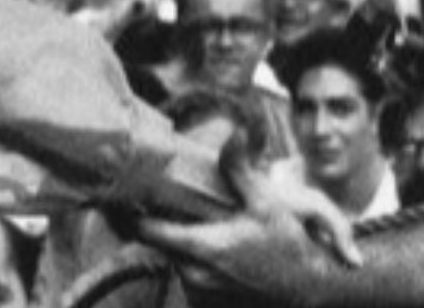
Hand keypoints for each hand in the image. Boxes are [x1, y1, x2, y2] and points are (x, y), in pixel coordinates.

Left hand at [138, 132, 358, 304]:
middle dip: (155, 219)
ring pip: (171, 256)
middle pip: (155, 242)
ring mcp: (198, 289)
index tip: (117, 194)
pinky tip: (210, 242)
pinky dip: (190, 255)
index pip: (143, 231)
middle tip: (155, 195)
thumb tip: (234, 132)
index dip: (125, 212)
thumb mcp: (266, 203)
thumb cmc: (287, 247)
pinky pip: (186, 271)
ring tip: (193, 219)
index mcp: (201, 247)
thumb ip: (240, 170)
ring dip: (176, 238)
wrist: (307, 289)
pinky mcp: (205, 298)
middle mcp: (192, 273)